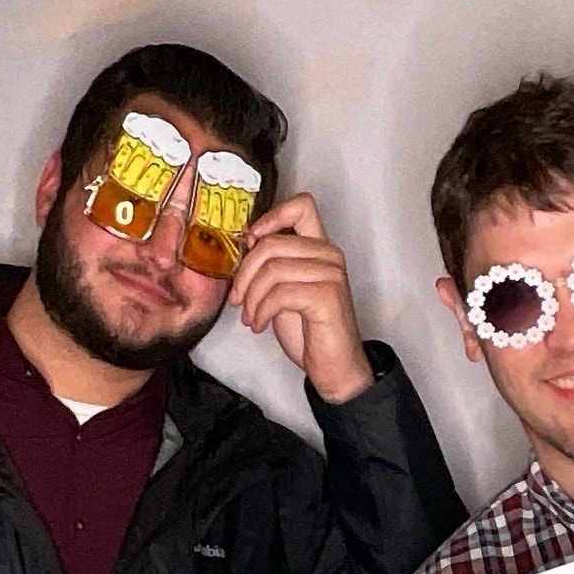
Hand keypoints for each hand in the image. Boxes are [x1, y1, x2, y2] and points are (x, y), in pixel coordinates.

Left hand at [230, 192, 374, 403]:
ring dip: (252, 298)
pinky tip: (260, 325)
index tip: (251, 241)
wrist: (334, 367)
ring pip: (272, 269)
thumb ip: (272, 264)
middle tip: (239, 299)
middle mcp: (329, 255)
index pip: (302, 206)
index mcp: (320, 248)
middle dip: (245, 273)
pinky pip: (279, 293)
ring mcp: (331, 274)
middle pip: (272, 243)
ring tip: (251, 317)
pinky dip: (262, 311)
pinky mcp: (327, 296)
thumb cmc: (310, 331)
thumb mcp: (283, 290)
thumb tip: (247, 243)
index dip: (271, 216)